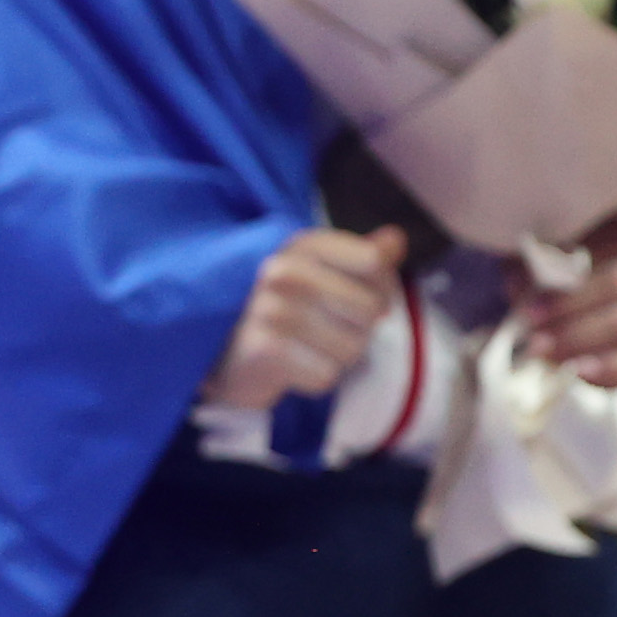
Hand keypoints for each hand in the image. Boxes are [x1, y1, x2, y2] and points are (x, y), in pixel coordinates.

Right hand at [203, 225, 407, 410]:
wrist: (220, 350)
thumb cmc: (283, 306)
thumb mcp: (321, 271)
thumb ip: (364, 256)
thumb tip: (396, 238)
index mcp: (300, 245)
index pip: (374, 263)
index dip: (381, 287)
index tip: (357, 295)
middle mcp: (282, 271)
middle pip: (370, 310)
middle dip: (361, 329)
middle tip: (330, 328)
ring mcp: (270, 310)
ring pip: (352, 348)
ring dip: (339, 356)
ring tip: (309, 347)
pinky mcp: (265, 349)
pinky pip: (327, 375)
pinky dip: (317, 377)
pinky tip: (294, 365)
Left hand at [518, 214, 616, 390]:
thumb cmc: (594, 289)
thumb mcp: (567, 267)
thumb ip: (543, 263)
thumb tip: (519, 278)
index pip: (602, 241)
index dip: (558, 261)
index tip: (518, 282)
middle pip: (615, 282)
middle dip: (566, 305)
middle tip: (528, 322)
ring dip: (577, 337)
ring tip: (541, 348)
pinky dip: (610, 368)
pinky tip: (579, 371)